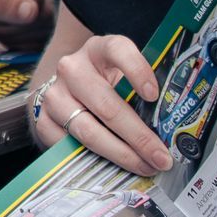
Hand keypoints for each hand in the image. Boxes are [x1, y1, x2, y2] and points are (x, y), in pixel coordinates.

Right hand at [33, 35, 173, 175]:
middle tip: (161, 157)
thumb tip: (173, 128)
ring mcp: (54, 94)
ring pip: (88, 130)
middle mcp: (72, 68)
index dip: (136, 70)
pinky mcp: (43, 119)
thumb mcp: (123, 78)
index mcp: (98, 50)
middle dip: (138, 136)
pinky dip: (94, 159)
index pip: (117, 50)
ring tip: (144, 166)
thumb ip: (142, 94)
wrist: (68, 92)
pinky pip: (69, 146)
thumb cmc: (107, 86)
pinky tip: (114, 167)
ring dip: (120, 153)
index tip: (154, 95)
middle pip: (106, 104)